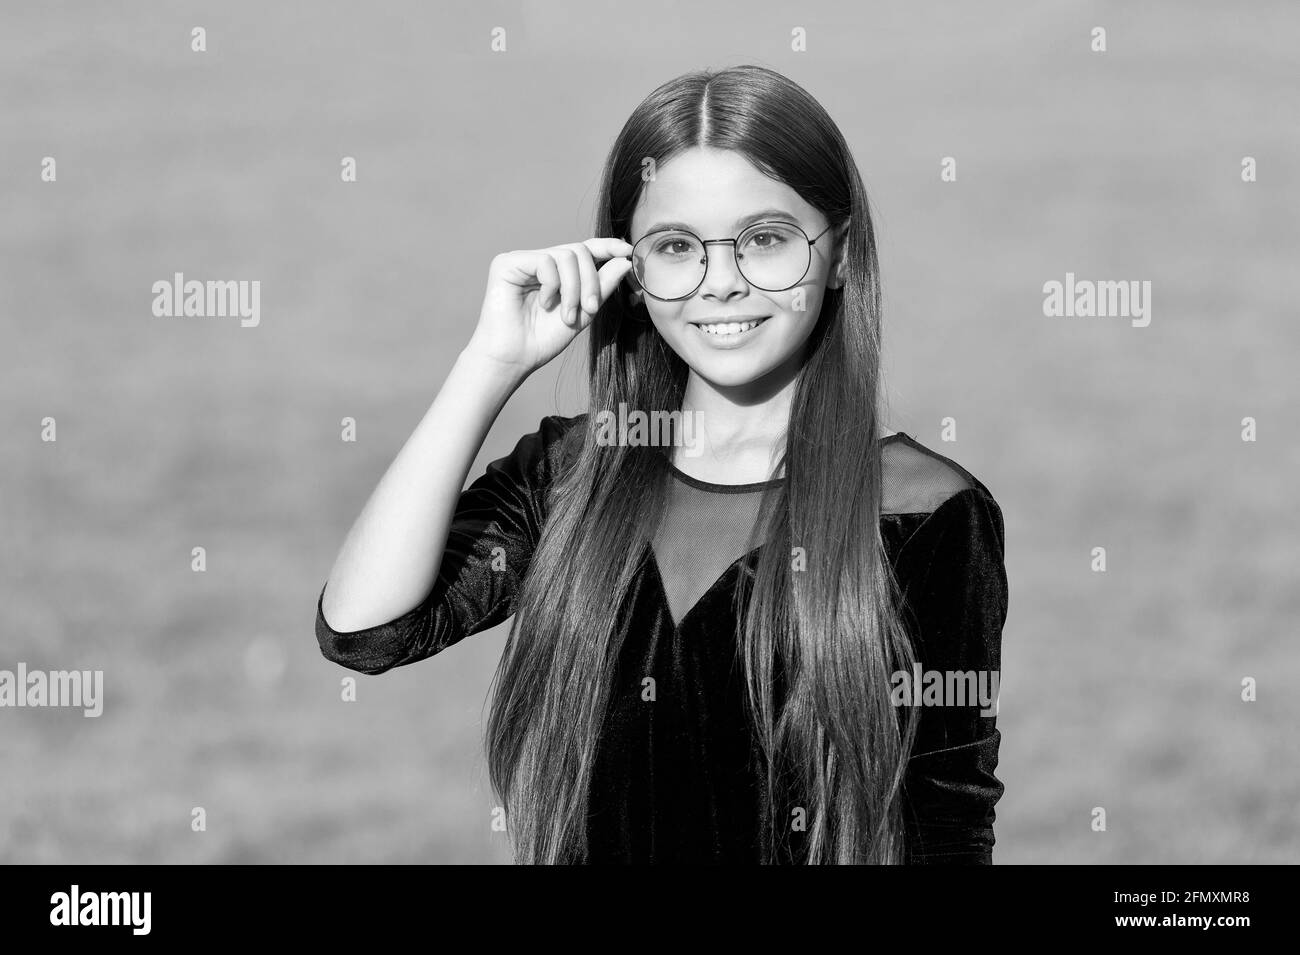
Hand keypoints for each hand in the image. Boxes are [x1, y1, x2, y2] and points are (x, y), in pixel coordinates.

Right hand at [466, 237, 634, 375]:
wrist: (515, 358)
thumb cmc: (543, 340)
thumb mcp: (583, 312)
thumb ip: (602, 287)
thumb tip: (624, 260)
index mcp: (556, 272)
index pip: (584, 249)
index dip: (606, 246)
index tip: (627, 250)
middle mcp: (539, 261)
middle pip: (579, 251)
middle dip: (591, 280)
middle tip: (591, 309)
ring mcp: (523, 260)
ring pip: (566, 255)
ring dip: (574, 289)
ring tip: (567, 316)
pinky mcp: (507, 263)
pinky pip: (545, 261)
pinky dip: (553, 285)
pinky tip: (545, 304)